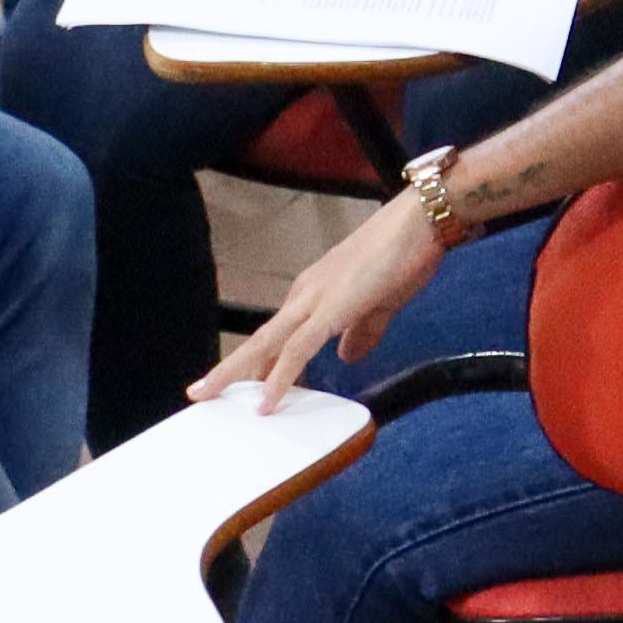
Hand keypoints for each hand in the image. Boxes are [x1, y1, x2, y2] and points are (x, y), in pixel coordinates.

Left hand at [209, 194, 445, 400]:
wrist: (420, 220)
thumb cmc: (405, 253)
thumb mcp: (381, 302)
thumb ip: (363, 331)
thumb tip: (347, 356)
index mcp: (315, 291)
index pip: (279, 334)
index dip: (259, 361)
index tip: (243, 385)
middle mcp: (305, 293)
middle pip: (259, 339)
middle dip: (229, 367)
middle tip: (201, 392)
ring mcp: (314, 299)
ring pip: (265, 343)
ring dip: (236, 372)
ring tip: (210, 396)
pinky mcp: (331, 309)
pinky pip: (297, 350)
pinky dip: (279, 377)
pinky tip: (268, 401)